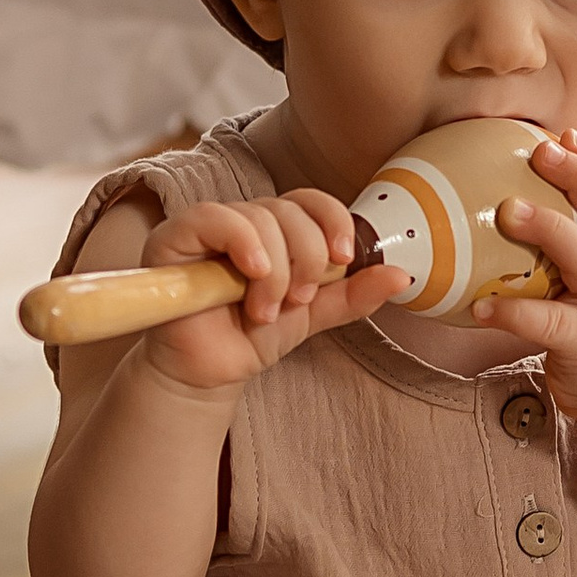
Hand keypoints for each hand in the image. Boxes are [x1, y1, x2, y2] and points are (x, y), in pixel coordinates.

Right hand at [140, 188, 406, 395]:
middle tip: (297, 301)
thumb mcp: (312, 315)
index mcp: (277, 231)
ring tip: (263, 310)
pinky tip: (252, 273)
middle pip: (289, 210)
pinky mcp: (175, 237)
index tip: (344, 258)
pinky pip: (214, 218)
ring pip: (259, 217)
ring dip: (275, 271)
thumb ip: (352, 294)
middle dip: (306, 259)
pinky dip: (243, 242)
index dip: (333, 221)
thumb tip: (401, 274)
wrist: (208, 375)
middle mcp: (243, 220)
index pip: (311, 201)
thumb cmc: (251, 338)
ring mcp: (208, 227)